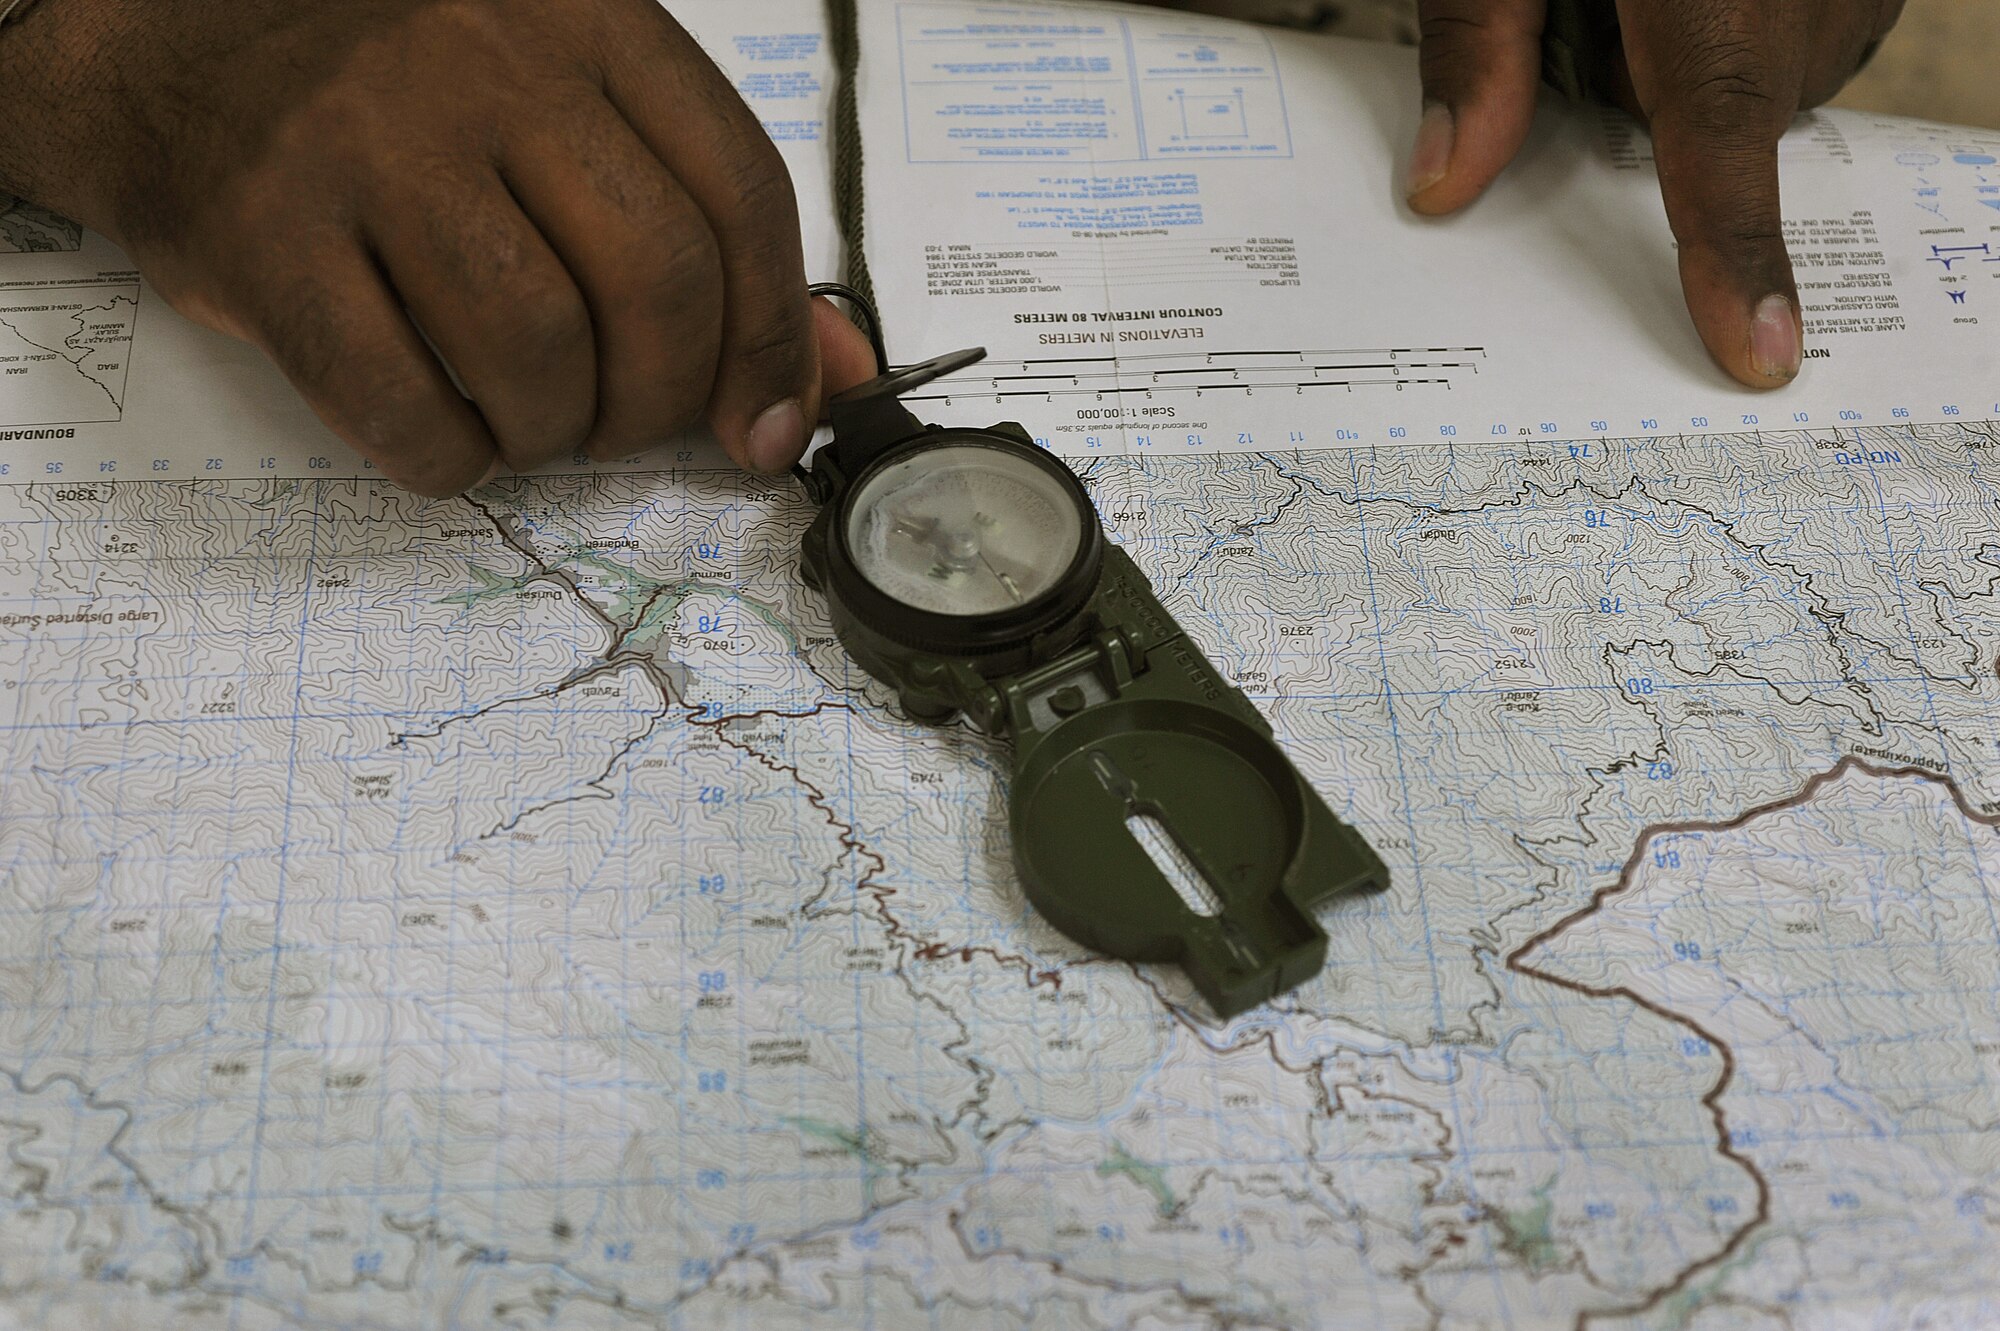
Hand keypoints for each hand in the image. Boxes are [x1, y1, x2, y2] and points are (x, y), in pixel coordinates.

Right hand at [0, 0, 877, 493]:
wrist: (169, 44)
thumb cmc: (399, 95)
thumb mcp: (569, 110)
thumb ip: (706, 230)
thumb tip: (836, 375)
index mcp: (584, 16)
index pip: (740, 191)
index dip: (775, 339)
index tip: (767, 424)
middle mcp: (481, 59)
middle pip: (656, 279)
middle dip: (664, 399)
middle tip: (624, 422)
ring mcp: (366, 139)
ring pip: (538, 350)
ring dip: (555, 429)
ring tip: (528, 415)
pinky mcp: (264, 231)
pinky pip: (403, 405)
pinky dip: (449, 457)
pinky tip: (447, 430)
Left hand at [1404, 0, 1904, 387]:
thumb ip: (1475, 46)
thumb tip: (1441, 187)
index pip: (1718, 135)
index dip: (1735, 252)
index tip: (1763, 352)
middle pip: (1723, 115)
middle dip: (1647, 96)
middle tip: (1596, 6)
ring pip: (1764, 80)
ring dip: (1698, 56)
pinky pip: (1802, 35)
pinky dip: (1745, 24)